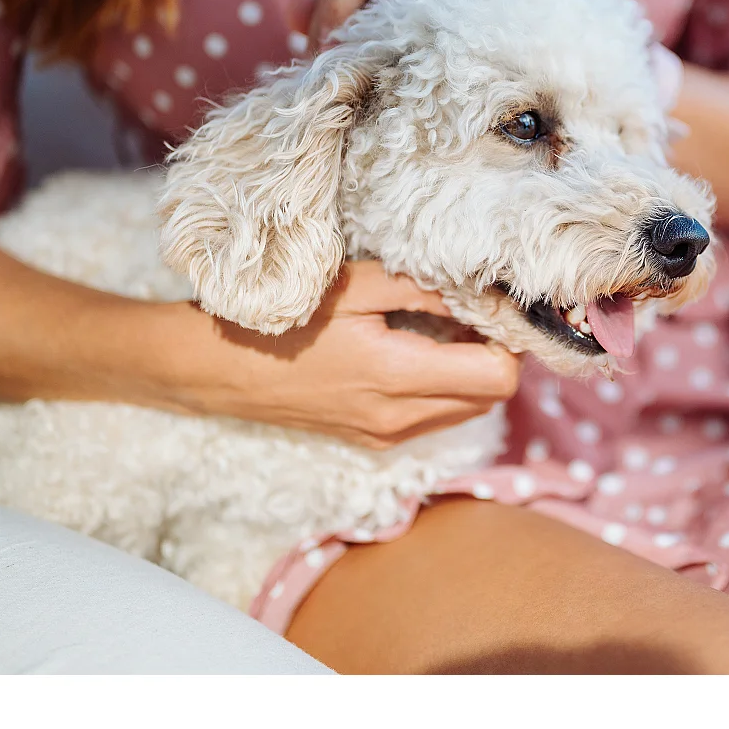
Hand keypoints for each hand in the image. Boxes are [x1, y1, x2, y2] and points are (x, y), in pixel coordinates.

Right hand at [195, 260, 519, 449]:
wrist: (221, 369)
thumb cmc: (286, 319)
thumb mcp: (357, 287)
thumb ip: (425, 290)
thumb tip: (482, 293)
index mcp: (399, 378)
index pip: (499, 378)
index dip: (507, 340)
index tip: (491, 308)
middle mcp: (400, 419)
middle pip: (492, 397)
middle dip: (495, 355)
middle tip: (473, 314)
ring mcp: (386, 436)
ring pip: (467, 410)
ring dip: (471, 373)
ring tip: (444, 331)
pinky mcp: (373, 441)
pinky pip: (435, 418)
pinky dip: (444, 389)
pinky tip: (416, 353)